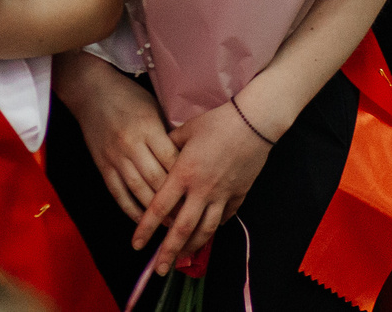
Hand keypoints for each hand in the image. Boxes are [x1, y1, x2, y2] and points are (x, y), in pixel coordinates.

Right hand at [57, 52, 178, 222]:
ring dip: (155, 212)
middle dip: (174, 201)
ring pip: (138, 191)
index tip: (200, 194)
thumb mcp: (153, 109)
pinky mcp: (102, 167)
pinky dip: (131, 209)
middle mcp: (131, 145)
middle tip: (190, 217)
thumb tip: (187, 160)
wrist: (91, 92)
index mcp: (148, 128)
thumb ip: (167, 134)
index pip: (171, 160)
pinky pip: (118, 194)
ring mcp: (115, 158)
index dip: (186, 180)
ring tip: (171, 226)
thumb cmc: (128, 97)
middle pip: (157, 180)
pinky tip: (143, 220)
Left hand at [134, 99, 273, 264]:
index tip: (137, 245)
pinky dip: (215, 227)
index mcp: (184, 174)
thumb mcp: (187, 130)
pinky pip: (225, 217)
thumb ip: (169, 145)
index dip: (146, 228)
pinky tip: (208, 233)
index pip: (159, 207)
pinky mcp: (239, 194)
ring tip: (183, 258)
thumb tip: (160, 153)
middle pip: (182, 229)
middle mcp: (201, 190)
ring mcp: (222, 195)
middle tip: (160, 269)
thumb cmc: (218, 122)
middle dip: (169, 252)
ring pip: (205, 230)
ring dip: (192, 247)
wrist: (254, 122)